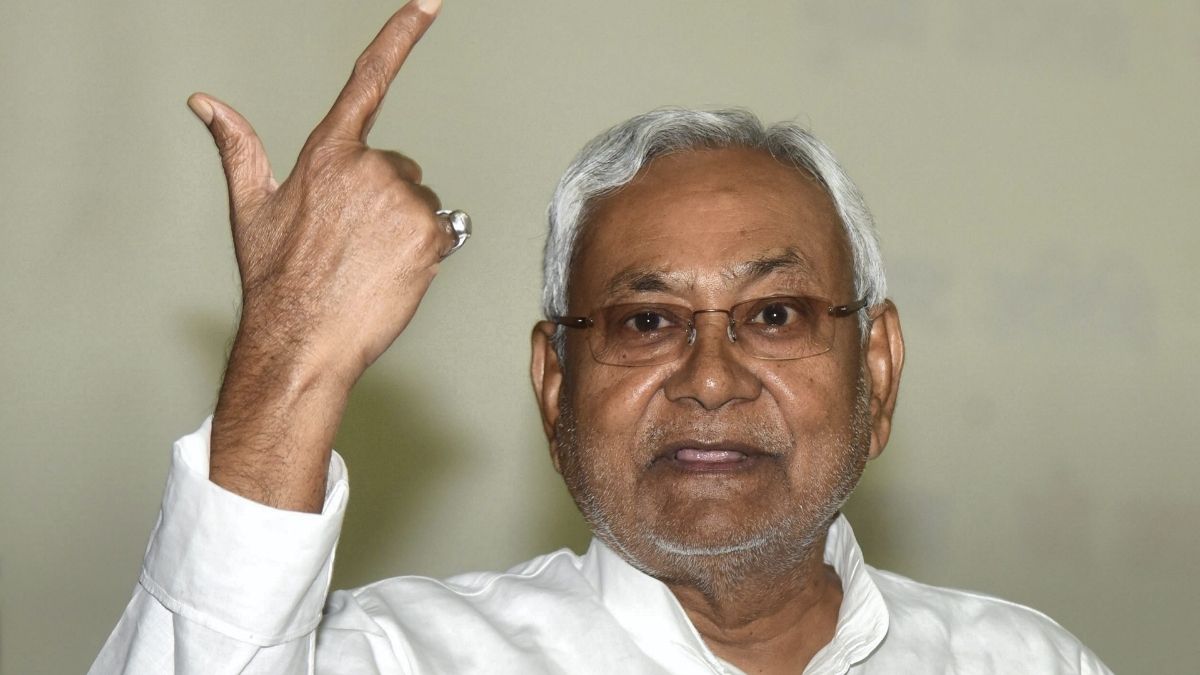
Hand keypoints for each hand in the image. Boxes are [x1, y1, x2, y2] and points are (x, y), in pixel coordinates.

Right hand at [193, 0, 447, 511]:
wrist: (304, 341)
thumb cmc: (277, 280)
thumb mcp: (251, 208)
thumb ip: (238, 146)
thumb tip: (204, 102)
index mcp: (328, 153)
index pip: (369, 80)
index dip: (402, 35)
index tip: (431, 0)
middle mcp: (371, 167)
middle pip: (399, 168)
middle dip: (384, 200)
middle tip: (351, 243)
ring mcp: (404, 201)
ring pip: (421, 203)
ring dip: (405, 228)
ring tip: (368, 263)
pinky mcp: (430, 233)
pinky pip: (444, 232)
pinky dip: (427, 251)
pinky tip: (392, 274)